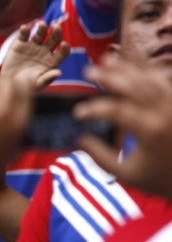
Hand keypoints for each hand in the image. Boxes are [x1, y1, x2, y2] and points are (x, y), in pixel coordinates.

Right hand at [0, 23, 69, 90]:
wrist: (9, 82)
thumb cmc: (26, 85)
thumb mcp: (38, 83)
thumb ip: (48, 78)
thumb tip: (59, 72)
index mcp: (52, 61)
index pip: (62, 52)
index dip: (64, 48)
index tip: (64, 44)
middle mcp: (45, 52)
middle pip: (54, 40)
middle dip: (57, 33)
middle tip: (57, 27)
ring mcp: (33, 46)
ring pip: (41, 34)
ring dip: (43, 28)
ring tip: (42, 25)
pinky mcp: (21, 43)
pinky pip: (24, 35)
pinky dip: (25, 30)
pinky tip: (25, 28)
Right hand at [76, 61, 171, 198]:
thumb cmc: (161, 179)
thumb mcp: (127, 174)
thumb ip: (101, 157)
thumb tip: (83, 139)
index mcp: (150, 130)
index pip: (116, 110)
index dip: (94, 109)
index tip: (78, 113)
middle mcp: (164, 114)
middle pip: (133, 85)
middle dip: (109, 76)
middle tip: (88, 71)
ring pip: (149, 78)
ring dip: (126, 69)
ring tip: (107, 62)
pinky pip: (163, 82)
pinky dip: (146, 74)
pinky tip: (132, 72)